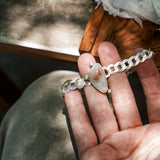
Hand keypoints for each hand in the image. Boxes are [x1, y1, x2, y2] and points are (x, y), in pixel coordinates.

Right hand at [64, 42, 159, 159]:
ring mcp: (112, 146)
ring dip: (90, 84)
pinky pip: (80, 129)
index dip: (146, 72)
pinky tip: (70, 90)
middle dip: (111, 70)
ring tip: (83, 62)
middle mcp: (135, 137)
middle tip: (103, 49)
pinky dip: (74, 109)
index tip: (136, 52)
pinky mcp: (92, 157)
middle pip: (121, 96)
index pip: (154, 94)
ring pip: (98, 108)